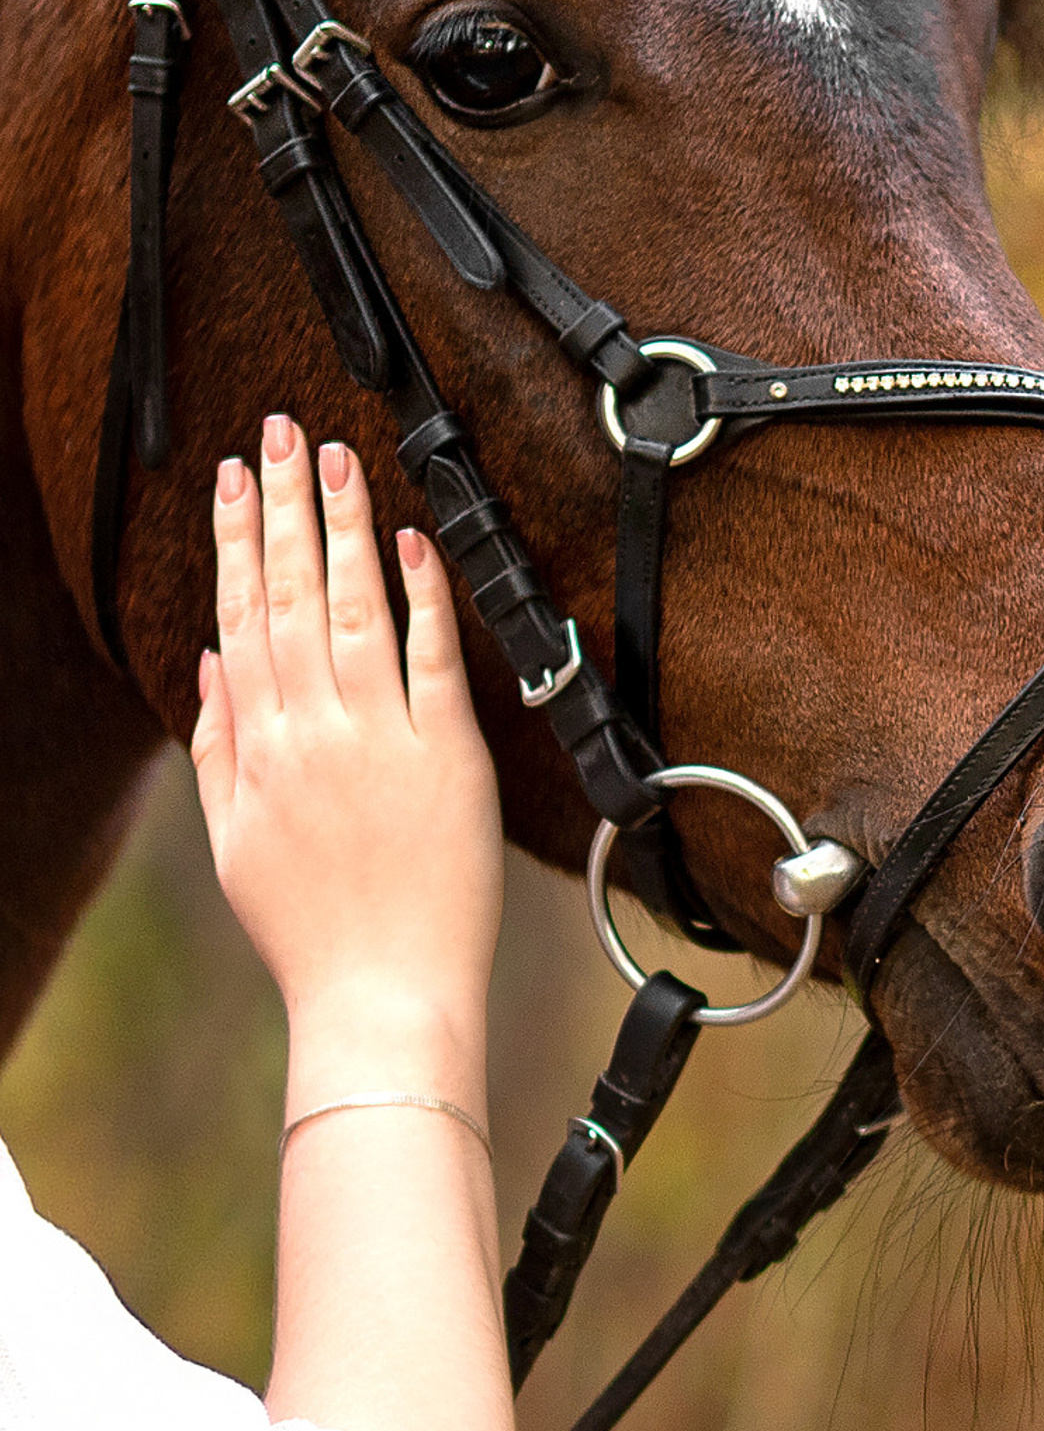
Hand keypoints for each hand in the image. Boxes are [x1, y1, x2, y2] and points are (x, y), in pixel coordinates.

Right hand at [191, 419, 499, 1082]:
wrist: (381, 997)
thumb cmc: (312, 932)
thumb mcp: (233, 841)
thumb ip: (216, 748)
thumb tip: (210, 664)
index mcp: (259, 749)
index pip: (242, 618)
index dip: (238, 542)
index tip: (234, 479)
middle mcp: (314, 733)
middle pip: (294, 597)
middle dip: (285, 506)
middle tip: (282, 433)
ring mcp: (380, 742)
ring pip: (356, 612)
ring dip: (347, 528)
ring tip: (338, 460)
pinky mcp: (446, 759)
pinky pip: (432, 663)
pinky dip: (423, 598)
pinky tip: (413, 541)